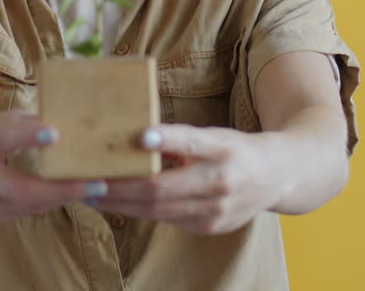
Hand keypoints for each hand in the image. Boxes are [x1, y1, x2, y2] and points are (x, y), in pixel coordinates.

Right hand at [0, 112, 107, 221]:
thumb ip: (21, 121)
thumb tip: (63, 115)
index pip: (0, 138)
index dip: (27, 136)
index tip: (55, 132)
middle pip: (20, 189)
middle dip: (61, 189)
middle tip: (96, 183)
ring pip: (24, 206)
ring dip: (60, 199)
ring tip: (92, 188)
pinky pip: (18, 213)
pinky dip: (44, 205)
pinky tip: (66, 196)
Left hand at [96, 124, 288, 234]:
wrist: (276, 178)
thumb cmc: (236, 150)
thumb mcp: (214, 136)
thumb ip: (180, 138)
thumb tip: (138, 135)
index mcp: (223, 150)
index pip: (190, 144)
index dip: (166, 140)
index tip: (140, 135)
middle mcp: (220, 183)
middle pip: (162, 189)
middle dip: (120, 188)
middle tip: (88, 181)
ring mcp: (214, 211)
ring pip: (158, 210)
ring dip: (121, 204)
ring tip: (91, 195)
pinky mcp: (208, 228)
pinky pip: (166, 220)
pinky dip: (138, 212)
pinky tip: (117, 204)